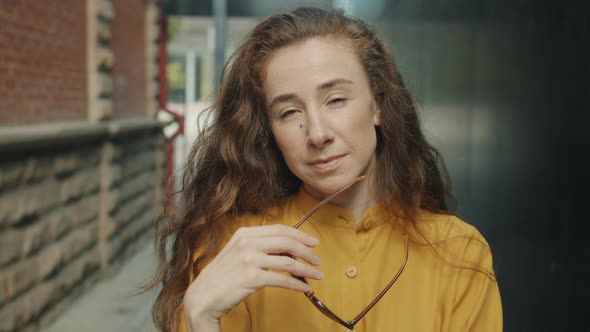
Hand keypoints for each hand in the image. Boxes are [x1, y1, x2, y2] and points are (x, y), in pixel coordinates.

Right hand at [183, 224, 322, 330]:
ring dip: (307, 269)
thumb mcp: (238, 252)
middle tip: (317, 260)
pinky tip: (304, 287)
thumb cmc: (223, 275)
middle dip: (307, 251)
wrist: (203, 295)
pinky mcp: (252, 278)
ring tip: (316, 275)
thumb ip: (259, 246)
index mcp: (245, 233)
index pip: (280, 229)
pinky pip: (283, 280)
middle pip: (287, 242)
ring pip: (289, 262)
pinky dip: (298, 284)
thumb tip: (288, 249)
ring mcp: (249, 260)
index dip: (300, 234)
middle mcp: (247, 243)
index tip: (313, 242)